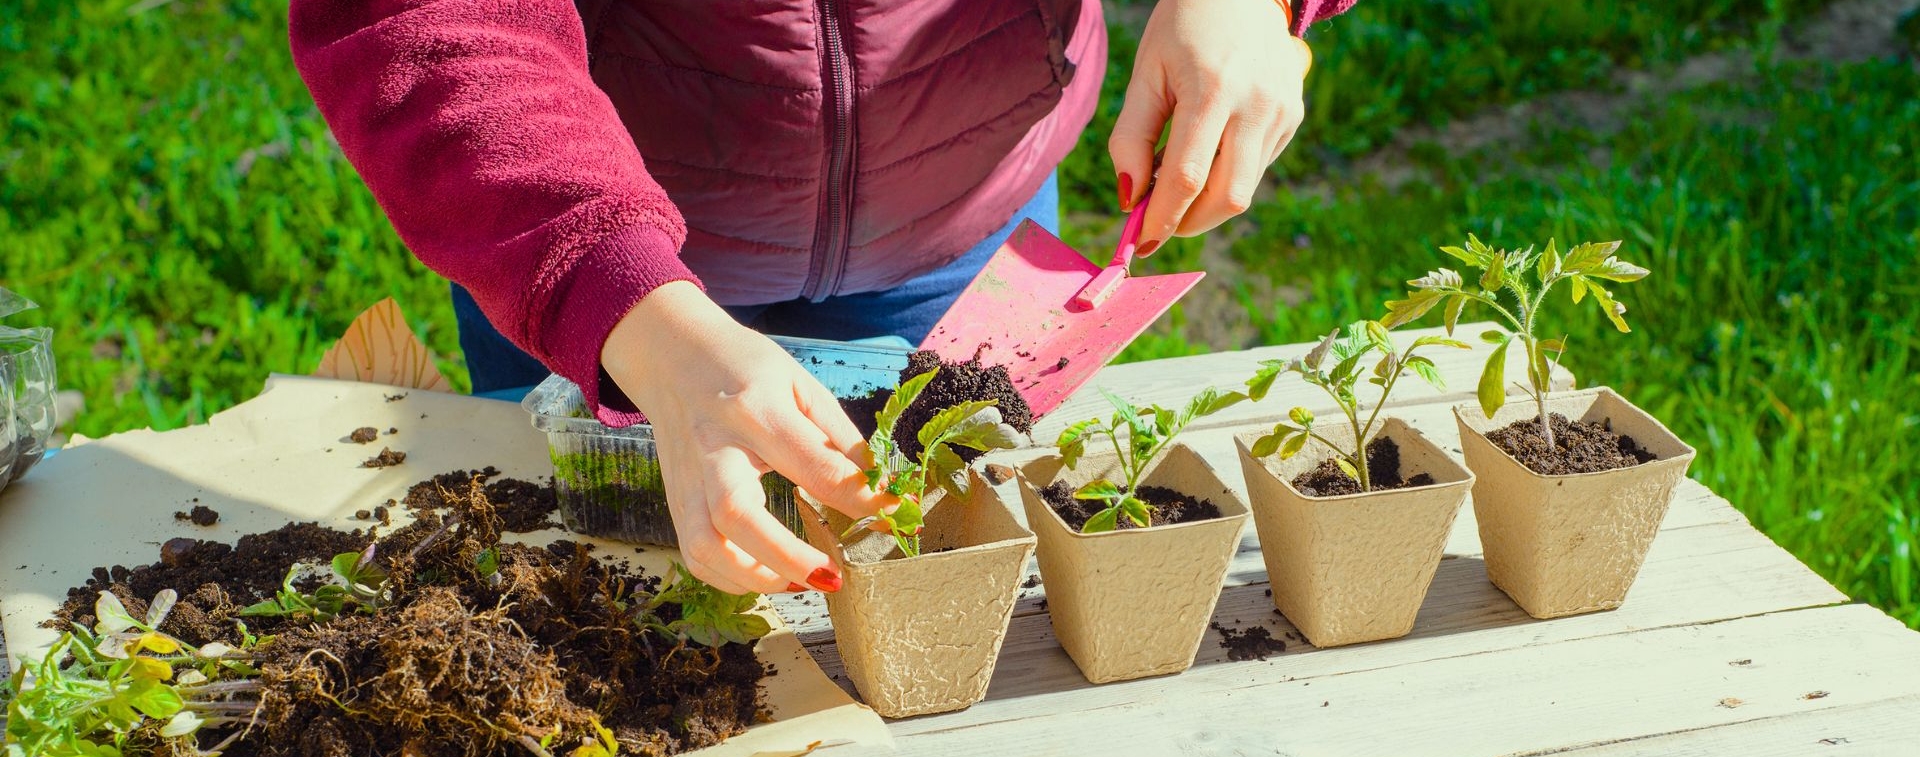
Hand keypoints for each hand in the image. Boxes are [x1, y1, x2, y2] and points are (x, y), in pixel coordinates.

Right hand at [600, 282, 891, 594]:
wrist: (670, 352)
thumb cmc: (745, 367)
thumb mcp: (802, 385)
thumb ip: (838, 439)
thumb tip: (879, 489)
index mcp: (756, 409)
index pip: (811, 463)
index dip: (858, 496)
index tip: (892, 514)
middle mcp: (714, 447)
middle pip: (736, 513)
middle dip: (787, 556)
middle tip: (832, 576)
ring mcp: (687, 478)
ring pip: (705, 546)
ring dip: (755, 578)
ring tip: (801, 581)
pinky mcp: (674, 500)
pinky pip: (695, 555)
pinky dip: (731, 578)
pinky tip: (767, 574)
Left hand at [1110, 0, 1311, 253]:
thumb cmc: (1182, 28)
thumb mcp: (1146, 72)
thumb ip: (1131, 136)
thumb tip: (1129, 198)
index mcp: (1213, 90)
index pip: (1187, 176)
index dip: (1162, 217)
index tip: (1140, 242)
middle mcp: (1257, 105)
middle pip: (1227, 197)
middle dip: (1189, 223)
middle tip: (1158, 223)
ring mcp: (1282, 112)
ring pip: (1244, 189)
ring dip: (1206, 202)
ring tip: (1177, 180)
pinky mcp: (1293, 116)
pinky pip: (1257, 167)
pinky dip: (1227, 176)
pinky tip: (1210, 149)